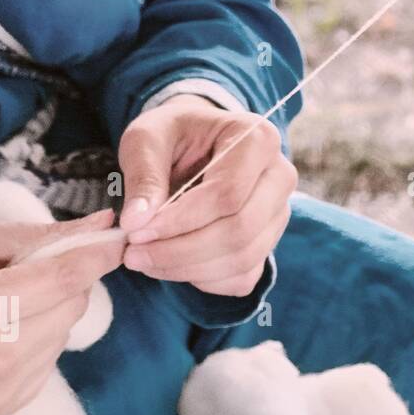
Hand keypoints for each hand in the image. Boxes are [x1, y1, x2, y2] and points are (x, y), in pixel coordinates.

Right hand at [0, 211, 121, 414]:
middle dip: (66, 282)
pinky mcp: (2, 407)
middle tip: (31, 274)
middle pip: (72, 305)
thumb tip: (104, 224)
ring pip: (65, 333)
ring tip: (8, 307)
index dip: (98, 256)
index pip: (67, 279)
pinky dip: (38, 342)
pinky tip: (4, 334)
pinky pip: (50, 361)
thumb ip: (43, 235)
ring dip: (51, 313)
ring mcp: (0, 388)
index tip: (119, 239)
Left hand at [118, 96, 296, 296]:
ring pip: (242, 259)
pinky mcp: (268, 242)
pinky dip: (203, 279)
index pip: (228, 193)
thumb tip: (137, 223)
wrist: (195, 142)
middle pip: (240, 230)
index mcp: (257, 139)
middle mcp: (279, 177)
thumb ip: (143, 176)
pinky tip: (172, 263)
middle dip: (181, 250)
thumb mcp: (147, 139)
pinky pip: (242, 277)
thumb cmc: (173, 135)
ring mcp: (278, 213)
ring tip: (145, 258)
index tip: (136, 232)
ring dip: (187, 268)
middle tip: (134, 253)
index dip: (180, 220)